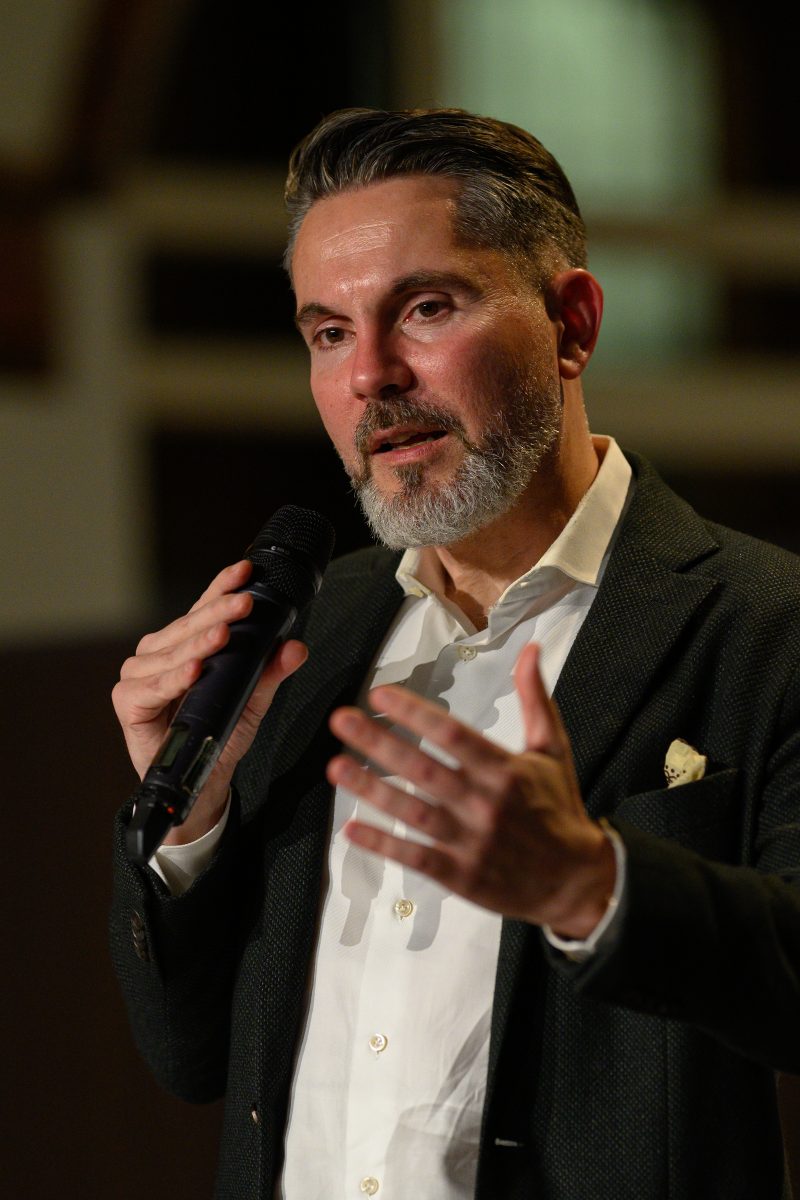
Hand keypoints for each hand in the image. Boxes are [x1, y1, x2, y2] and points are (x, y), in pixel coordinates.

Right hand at [112, 559, 306, 843]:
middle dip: (218, 613)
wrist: (199, 780)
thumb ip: (271, 672)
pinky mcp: (127, 702)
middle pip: (188, 626)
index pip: (203, 608)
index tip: (244, 571)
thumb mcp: (252, 700)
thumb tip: (296, 647)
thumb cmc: (217, 733)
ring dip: (198, 644)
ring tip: (222, 635)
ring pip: (171, 653)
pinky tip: (194, 670)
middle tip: (244, 605)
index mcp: (184, 643)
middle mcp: (158, 652)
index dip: (221, 587)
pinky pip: (152, 688)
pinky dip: (173, 679)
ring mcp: (139, 675)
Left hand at [327, 643, 614, 934]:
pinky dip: (383, 844)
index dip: (414, 713)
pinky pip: (416, 858)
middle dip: (378, 743)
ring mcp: (471, 842)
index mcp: (505, 770)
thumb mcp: (553, 749)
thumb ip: (535, 699)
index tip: (379, 695)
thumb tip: (530, 649)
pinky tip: (351, 829)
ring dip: (370, 789)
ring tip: (335, 766)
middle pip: (423, 769)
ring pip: (413, 812)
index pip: (452, 734)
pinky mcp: (462, 876)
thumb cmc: (559, 808)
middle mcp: (486, 804)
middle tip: (341, 720)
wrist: (577, 881)